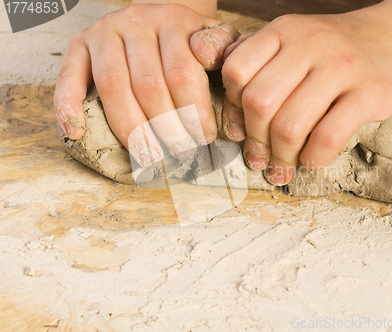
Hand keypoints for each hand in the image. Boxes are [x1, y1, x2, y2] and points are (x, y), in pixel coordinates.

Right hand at [54, 3, 239, 166]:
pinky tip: (77, 131)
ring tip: (148, 155)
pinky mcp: (80, 44)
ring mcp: (104, 32)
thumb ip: (222, 50)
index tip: (204, 137)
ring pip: (114, 86)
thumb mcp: (215, 37)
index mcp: (174, 21)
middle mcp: (137, 22)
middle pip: (149, 84)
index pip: (182, 73)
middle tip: (180, 152)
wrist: (159, 16)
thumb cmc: (189, 39)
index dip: (194, 111)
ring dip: (131, 128)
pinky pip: (69, 76)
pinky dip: (69, 105)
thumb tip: (215, 67)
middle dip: (166, 127)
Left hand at [221, 3, 391, 184]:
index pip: (236, 71)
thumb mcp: (294, 40)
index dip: (232, 108)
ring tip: (282, 169)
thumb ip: (258, 61)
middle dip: (255, 141)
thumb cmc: (336, 51)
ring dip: (281, 157)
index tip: (239, 131)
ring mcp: (342, 66)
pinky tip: (311, 162)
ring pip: (290, 124)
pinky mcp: (371, 92)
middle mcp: (310, 44)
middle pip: (259, 102)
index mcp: (284, 31)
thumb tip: (227, 104)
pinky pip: (328, 135)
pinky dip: (313, 157)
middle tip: (259, 160)